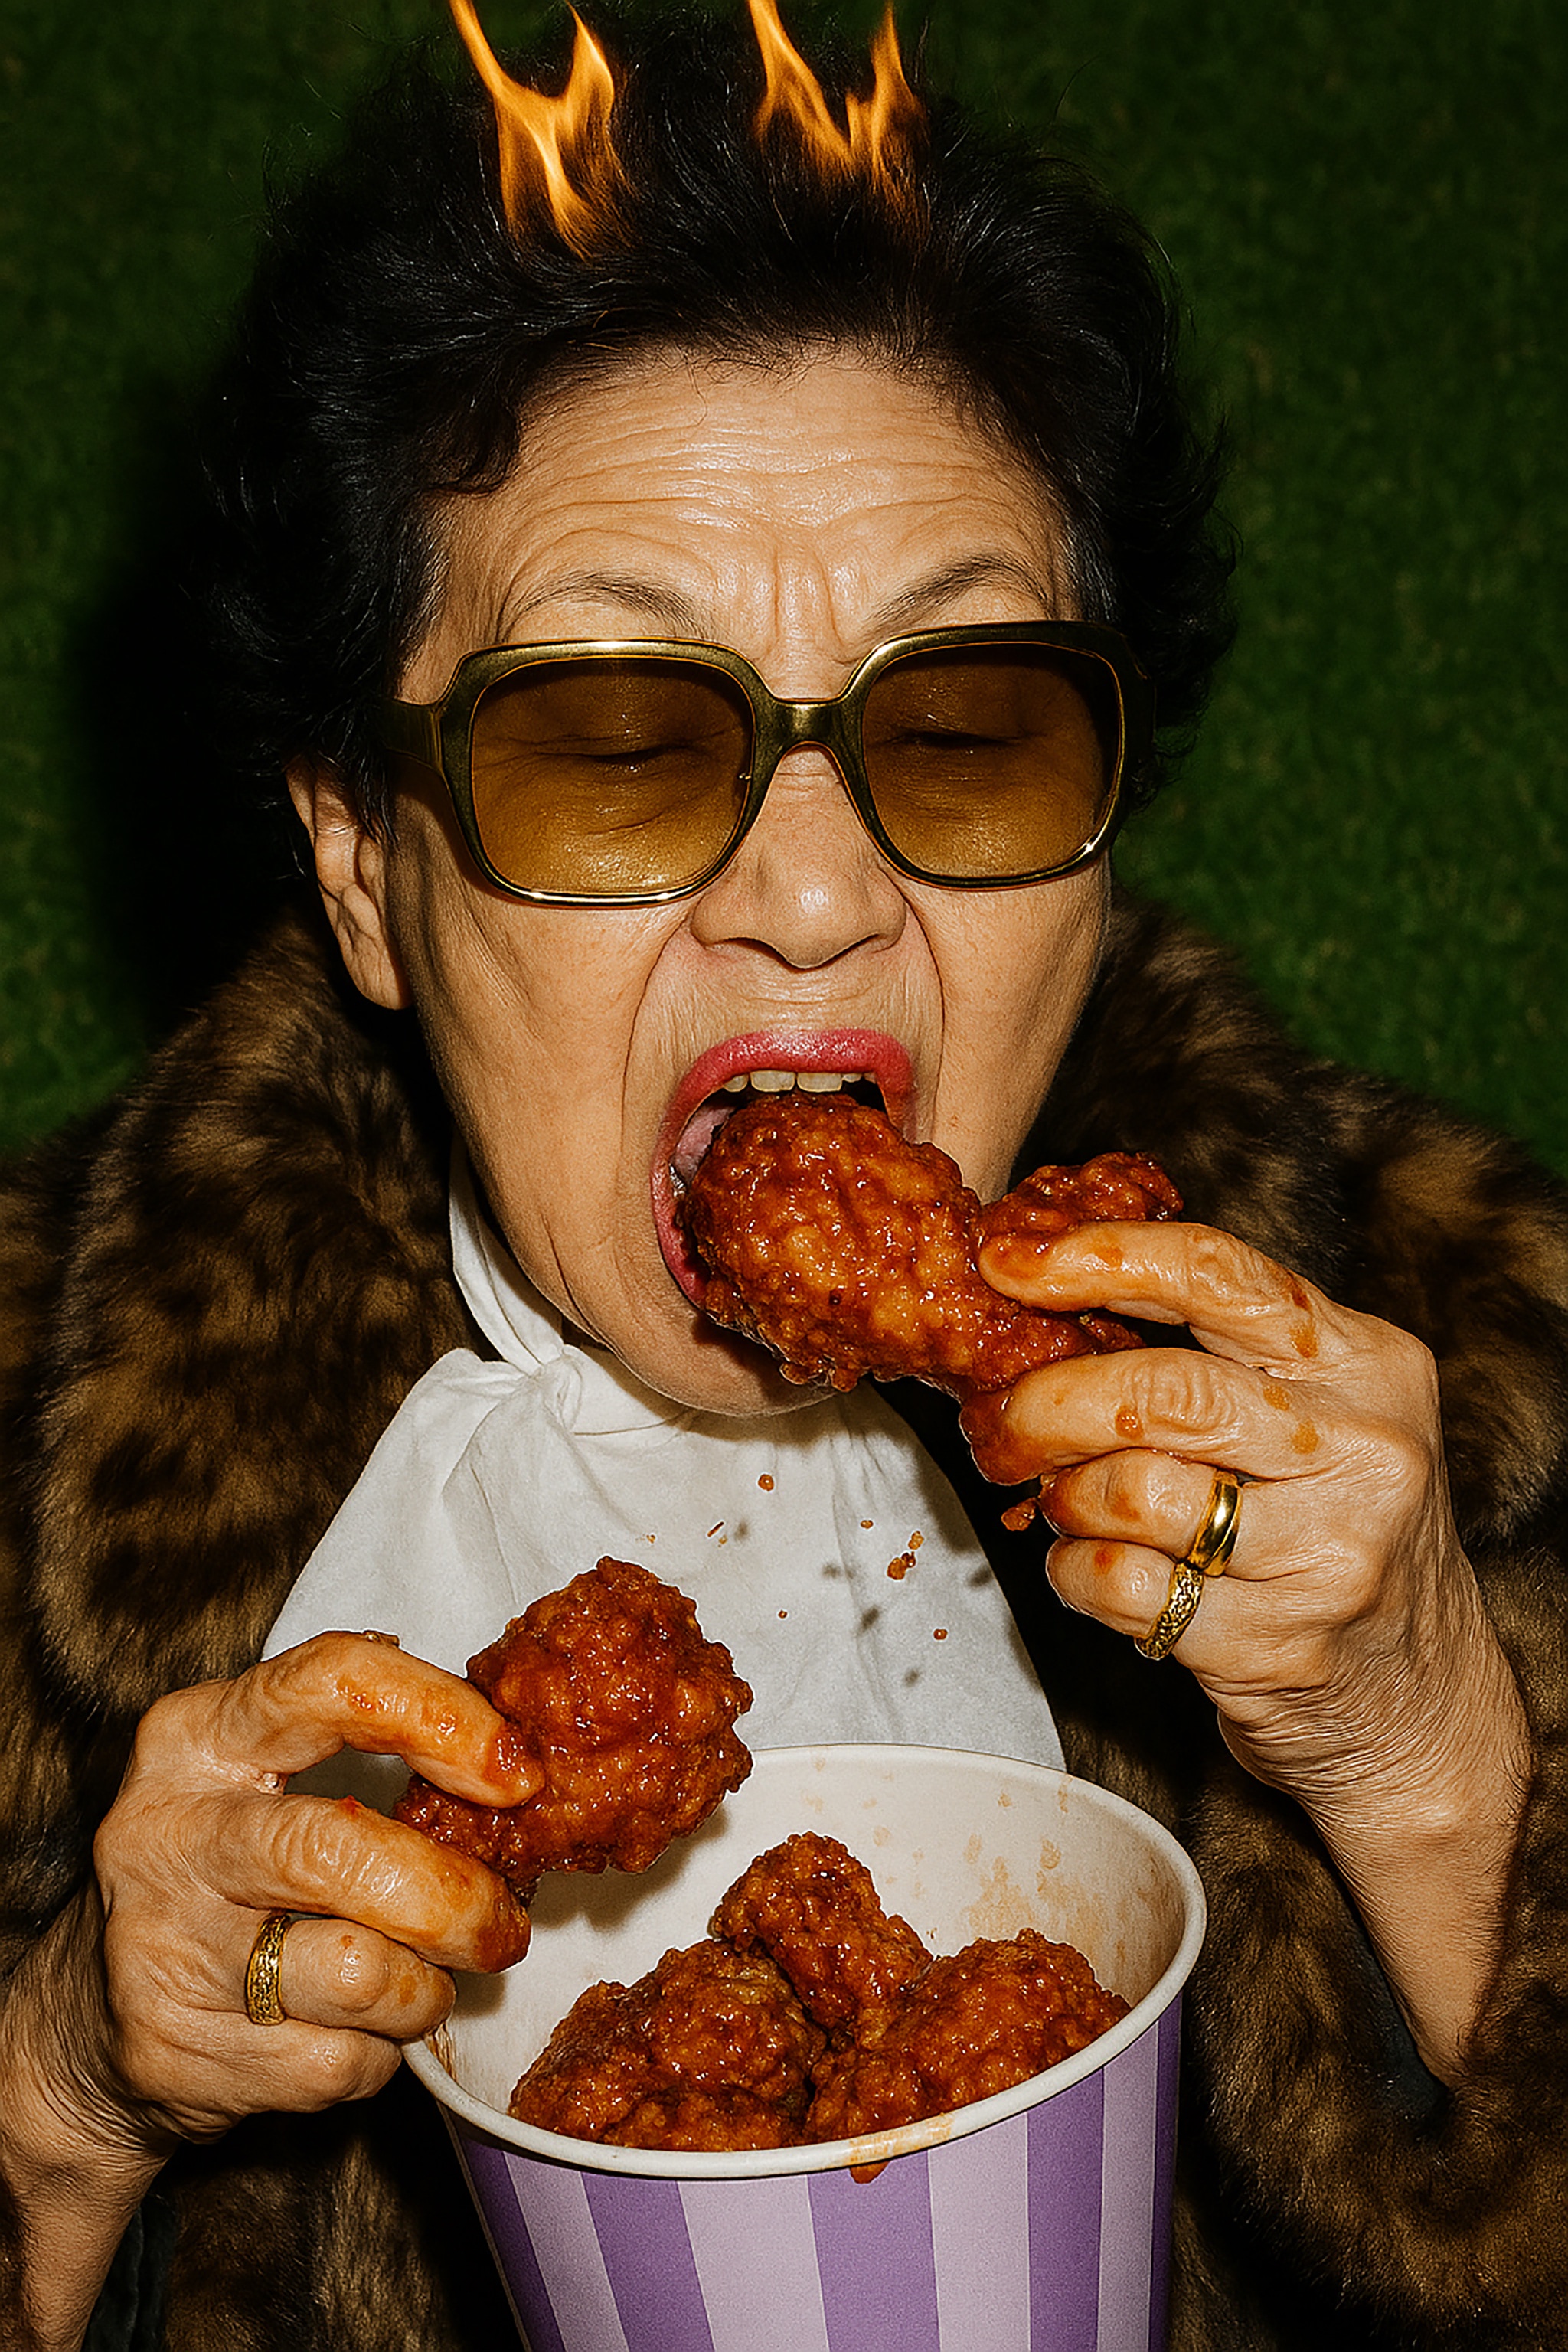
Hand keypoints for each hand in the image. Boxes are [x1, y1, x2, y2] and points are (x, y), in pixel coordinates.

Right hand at [0, 1633, 538, 2347]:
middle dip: (453, 1897)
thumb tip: (515, 1753)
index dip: (439, 1719)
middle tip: (502, 1925)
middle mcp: (168, 1833)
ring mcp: (165, 1948)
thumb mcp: (262, 1773)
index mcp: (195, 1737)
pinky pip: (339, 2062)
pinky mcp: (178, 2055)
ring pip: (356, 1973)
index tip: (516, 1774)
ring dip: (424, 1988)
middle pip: (341, 1852)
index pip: (329, 1684)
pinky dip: (379, 2054)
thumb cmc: (223, 1869)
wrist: (90, 2018)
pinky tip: (356, 2031)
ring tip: (424, 1980)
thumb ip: (366, 1742)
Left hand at [960, 1219, 1531, 2075]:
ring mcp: (1328, 1553)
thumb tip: (1045, 1286)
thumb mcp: (1317, 1416)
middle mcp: (1364, 1448)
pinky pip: (1121, 1585)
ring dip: (1064, 1495)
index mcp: (1370, 1362)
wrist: (1421, 1703)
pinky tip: (1092, 1567)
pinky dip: (1075, 1571)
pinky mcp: (1277, 1644)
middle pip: (1164, 1389)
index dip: (1100, 1258)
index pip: (1218, 1274)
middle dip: (1049, 1398)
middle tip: (1001, 1416)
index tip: (1010, 1260)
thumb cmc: (1334, 1532)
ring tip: (1065, 1501)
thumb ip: (1215, 1350)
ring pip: (1133, 1490)